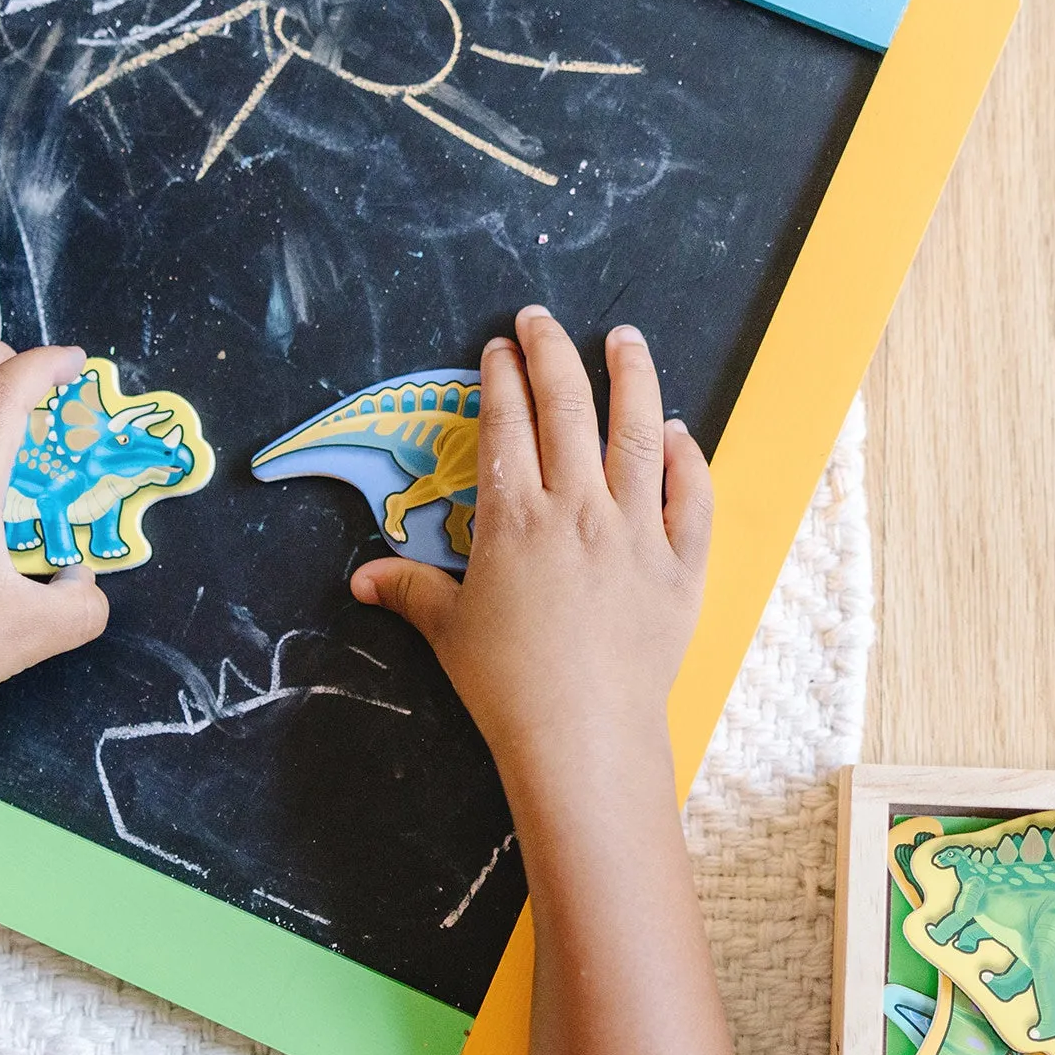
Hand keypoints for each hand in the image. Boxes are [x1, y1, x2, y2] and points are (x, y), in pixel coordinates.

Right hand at [350, 309, 710, 791]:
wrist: (584, 735)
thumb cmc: (506, 684)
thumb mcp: (448, 631)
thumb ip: (410, 591)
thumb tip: (361, 580)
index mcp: (514, 519)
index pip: (506, 426)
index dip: (500, 379)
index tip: (498, 347)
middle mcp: (578, 510)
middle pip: (567, 410)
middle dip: (553, 353)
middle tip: (542, 319)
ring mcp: (637, 533)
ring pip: (637, 435)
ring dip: (632, 378)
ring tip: (625, 338)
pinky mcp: (682, 566)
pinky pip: (692, 498)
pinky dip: (686, 458)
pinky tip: (675, 431)